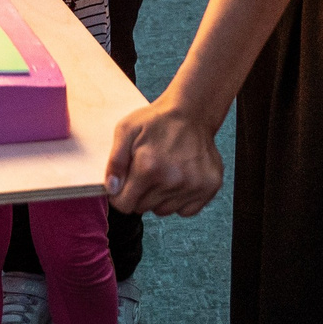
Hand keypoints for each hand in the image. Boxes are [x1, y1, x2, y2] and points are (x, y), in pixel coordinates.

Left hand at [105, 96, 226, 214]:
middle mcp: (173, 180)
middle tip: (146, 172)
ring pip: (164, 211)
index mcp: (149, 167)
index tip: (125, 184)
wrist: (192, 112)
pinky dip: (179, 200)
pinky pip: (186, 211)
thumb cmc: (157, 121)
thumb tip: (112, 189)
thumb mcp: (126, 130)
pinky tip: (179, 179)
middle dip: (139, 194)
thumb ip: (114, 161)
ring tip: (163, 173)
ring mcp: (194, 185)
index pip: (125, 205)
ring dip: (159, 197)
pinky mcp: (209, 187)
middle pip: (143, 208)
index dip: (120, 195)